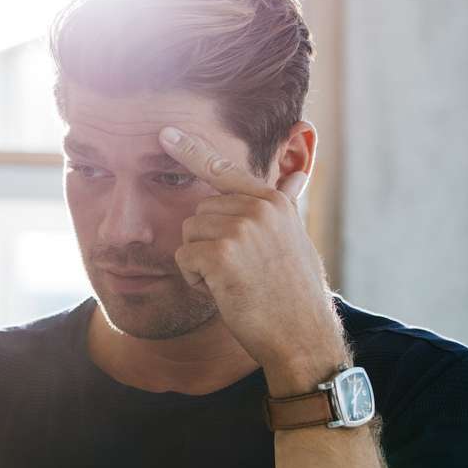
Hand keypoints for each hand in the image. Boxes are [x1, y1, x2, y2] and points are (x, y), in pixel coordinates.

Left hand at [159, 125, 345, 391]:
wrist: (302, 335)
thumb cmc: (293, 293)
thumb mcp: (294, 237)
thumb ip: (285, 202)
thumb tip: (297, 171)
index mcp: (273, 201)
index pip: (224, 169)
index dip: (190, 149)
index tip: (165, 132)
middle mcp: (258, 207)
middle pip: (198, 212)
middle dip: (206, 243)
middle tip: (238, 271)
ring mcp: (240, 228)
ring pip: (188, 234)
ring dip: (200, 263)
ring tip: (233, 281)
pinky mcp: (222, 254)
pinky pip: (183, 258)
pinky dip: (194, 279)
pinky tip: (223, 291)